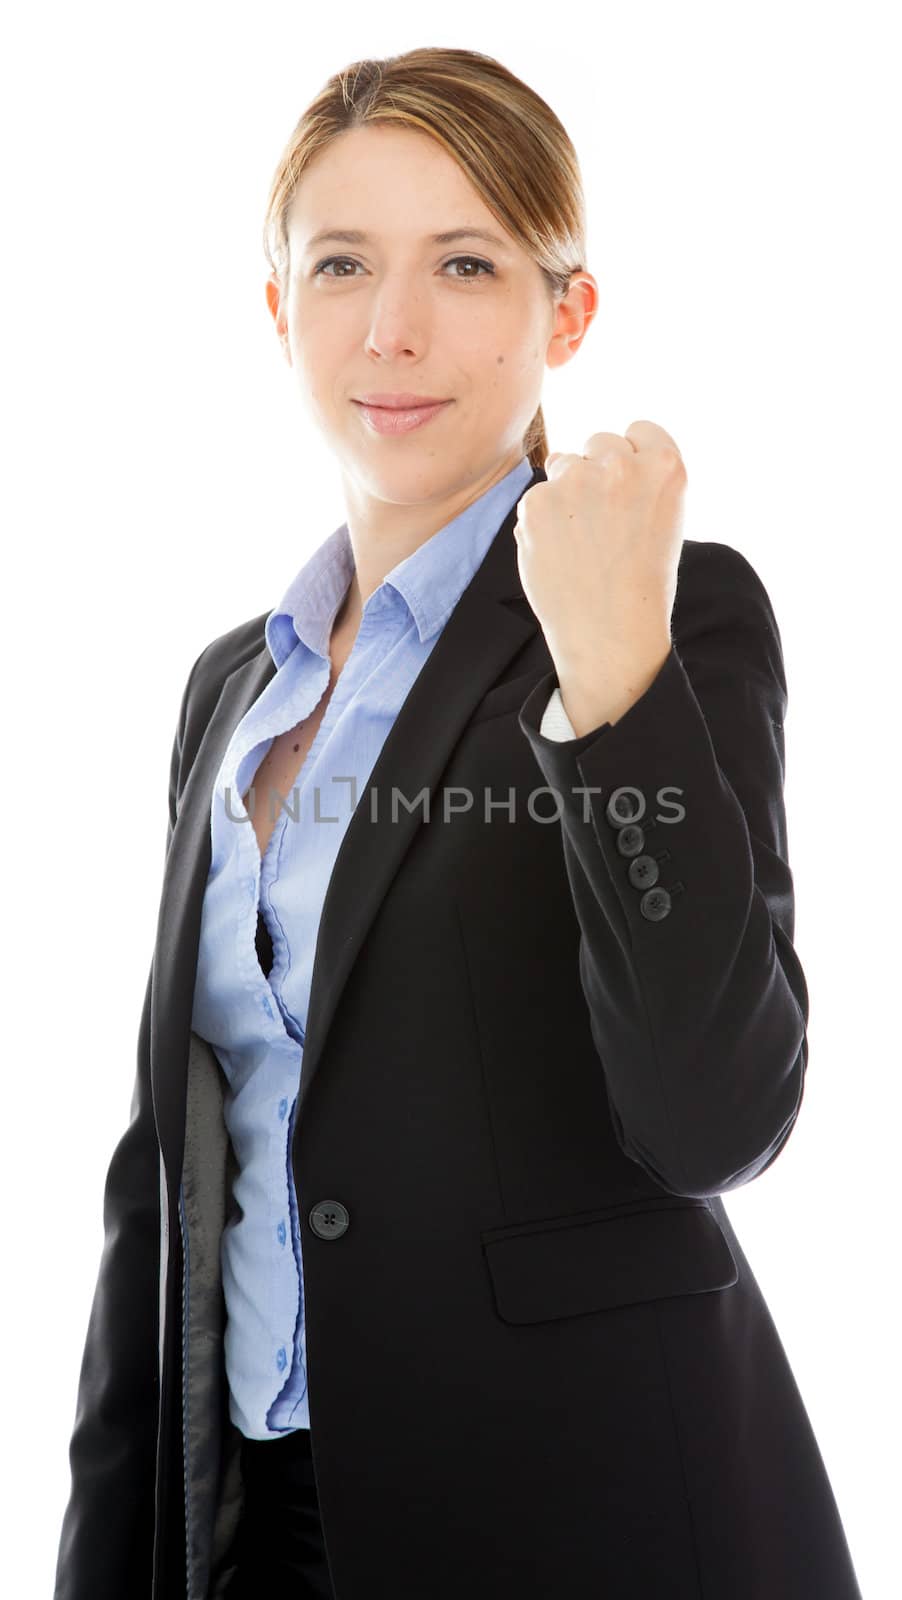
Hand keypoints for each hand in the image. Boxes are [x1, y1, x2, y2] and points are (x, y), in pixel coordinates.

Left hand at [513, 420, 686, 730]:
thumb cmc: (640, 583)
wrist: (611, 635)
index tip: (630, 494)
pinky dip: (541, 522)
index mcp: (666, 467)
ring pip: (562, 465)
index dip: (632, 461)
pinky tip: (560, 554)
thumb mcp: (663, 519)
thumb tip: (592, 455)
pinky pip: (535, 498)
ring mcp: (577, 482)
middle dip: (596, 472)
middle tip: (604, 524)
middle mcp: (622, 466)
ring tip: (582, 543)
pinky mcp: (537, 503)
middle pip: (599, 442)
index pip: (639, 431)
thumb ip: (639, 479)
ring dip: (566, 493)